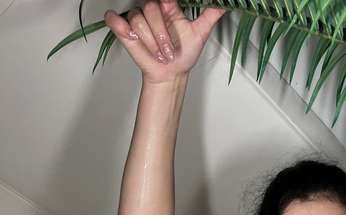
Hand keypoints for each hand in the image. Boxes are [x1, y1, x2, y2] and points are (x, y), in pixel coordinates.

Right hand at [103, 0, 227, 83]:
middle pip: (151, 8)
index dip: (166, 5)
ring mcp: (138, 19)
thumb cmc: (183, 54)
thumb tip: (225, 3)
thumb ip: (212, 14)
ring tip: (158, 55)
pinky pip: (117, 21)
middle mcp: (153, 11)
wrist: (170, 73)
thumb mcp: (201, 32)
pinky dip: (119, 25)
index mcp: (169, 7)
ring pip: (139, 20)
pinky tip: (126, 32)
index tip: (170, 10)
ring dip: (150, 42)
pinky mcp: (124, 29)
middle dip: (160, 35)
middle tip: (168, 52)